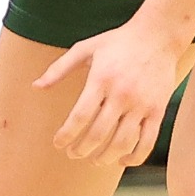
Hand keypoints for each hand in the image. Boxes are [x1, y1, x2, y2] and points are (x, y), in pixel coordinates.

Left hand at [34, 20, 186, 167]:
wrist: (159, 35)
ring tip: (95, 161)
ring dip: (105, 157)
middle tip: (73, 154)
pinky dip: (135, 157)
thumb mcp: (85, 48)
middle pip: (98, 134)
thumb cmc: (118, 41)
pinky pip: (147, 141)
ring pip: (122, 142)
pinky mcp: (158, 110)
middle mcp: (121, 94)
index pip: (80, 116)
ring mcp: (141, 104)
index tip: (58, 144)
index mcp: (101, 79)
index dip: (66, 135)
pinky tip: (123, 160)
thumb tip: (36, 87)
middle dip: (81, 149)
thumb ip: (59, 68)